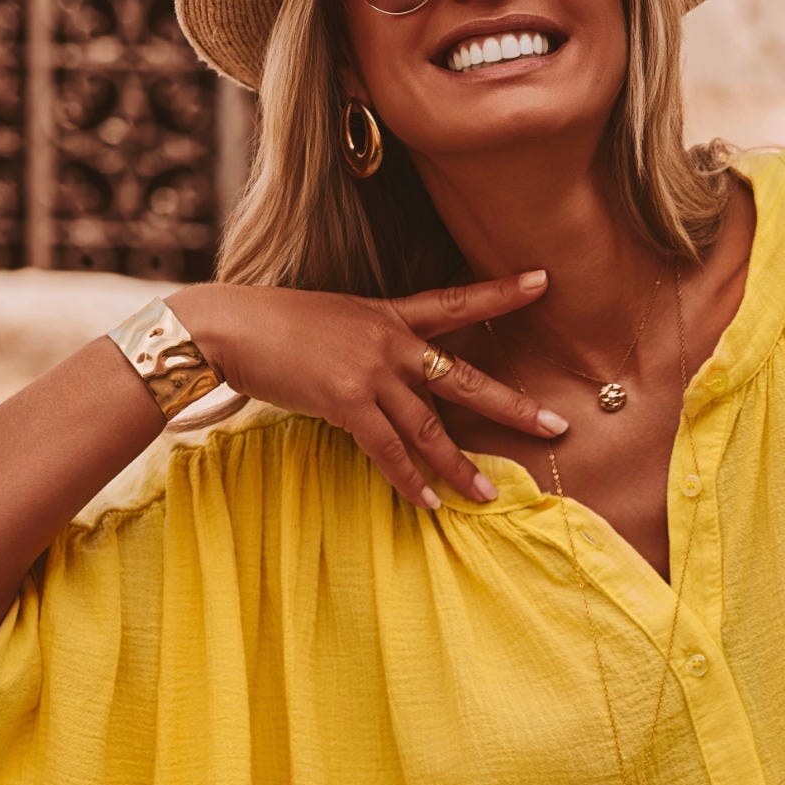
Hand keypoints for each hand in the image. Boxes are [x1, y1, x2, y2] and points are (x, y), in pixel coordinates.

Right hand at [165, 271, 567, 510]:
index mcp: (388, 314)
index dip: (501, 292)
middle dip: (512, 406)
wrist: (228, 328)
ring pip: (430, 427)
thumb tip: (392, 376)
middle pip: (464, 377)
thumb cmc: (272, 325)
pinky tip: (431, 503)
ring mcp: (370, 372)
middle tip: (557, 426)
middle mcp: (389, 340)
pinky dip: (410, 481)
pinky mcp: (346, 402)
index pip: (456, 302)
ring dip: (461, 466)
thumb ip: (369, 344)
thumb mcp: (333, 321)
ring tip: (490, 495)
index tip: (544, 281)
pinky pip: (389, 451)